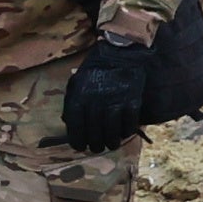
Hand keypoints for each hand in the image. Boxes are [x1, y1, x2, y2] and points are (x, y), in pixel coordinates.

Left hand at [59, 35, 159, 150]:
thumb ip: (71, 103)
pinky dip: (126, 132)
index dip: (77, 142)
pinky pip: (129, 125)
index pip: (76, 129)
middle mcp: (95, 104)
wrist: (119, 53)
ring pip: (112, 134)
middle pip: (94, 135)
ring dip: (111, 143)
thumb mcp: (75, 83)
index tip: (80, 147)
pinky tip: (123, 132)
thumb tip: (70, 125)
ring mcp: (115, 103)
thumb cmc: (94, 70)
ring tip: (110, 144)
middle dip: (95, 145)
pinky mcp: (132, 102)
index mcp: (79, 99)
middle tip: (96, 147)